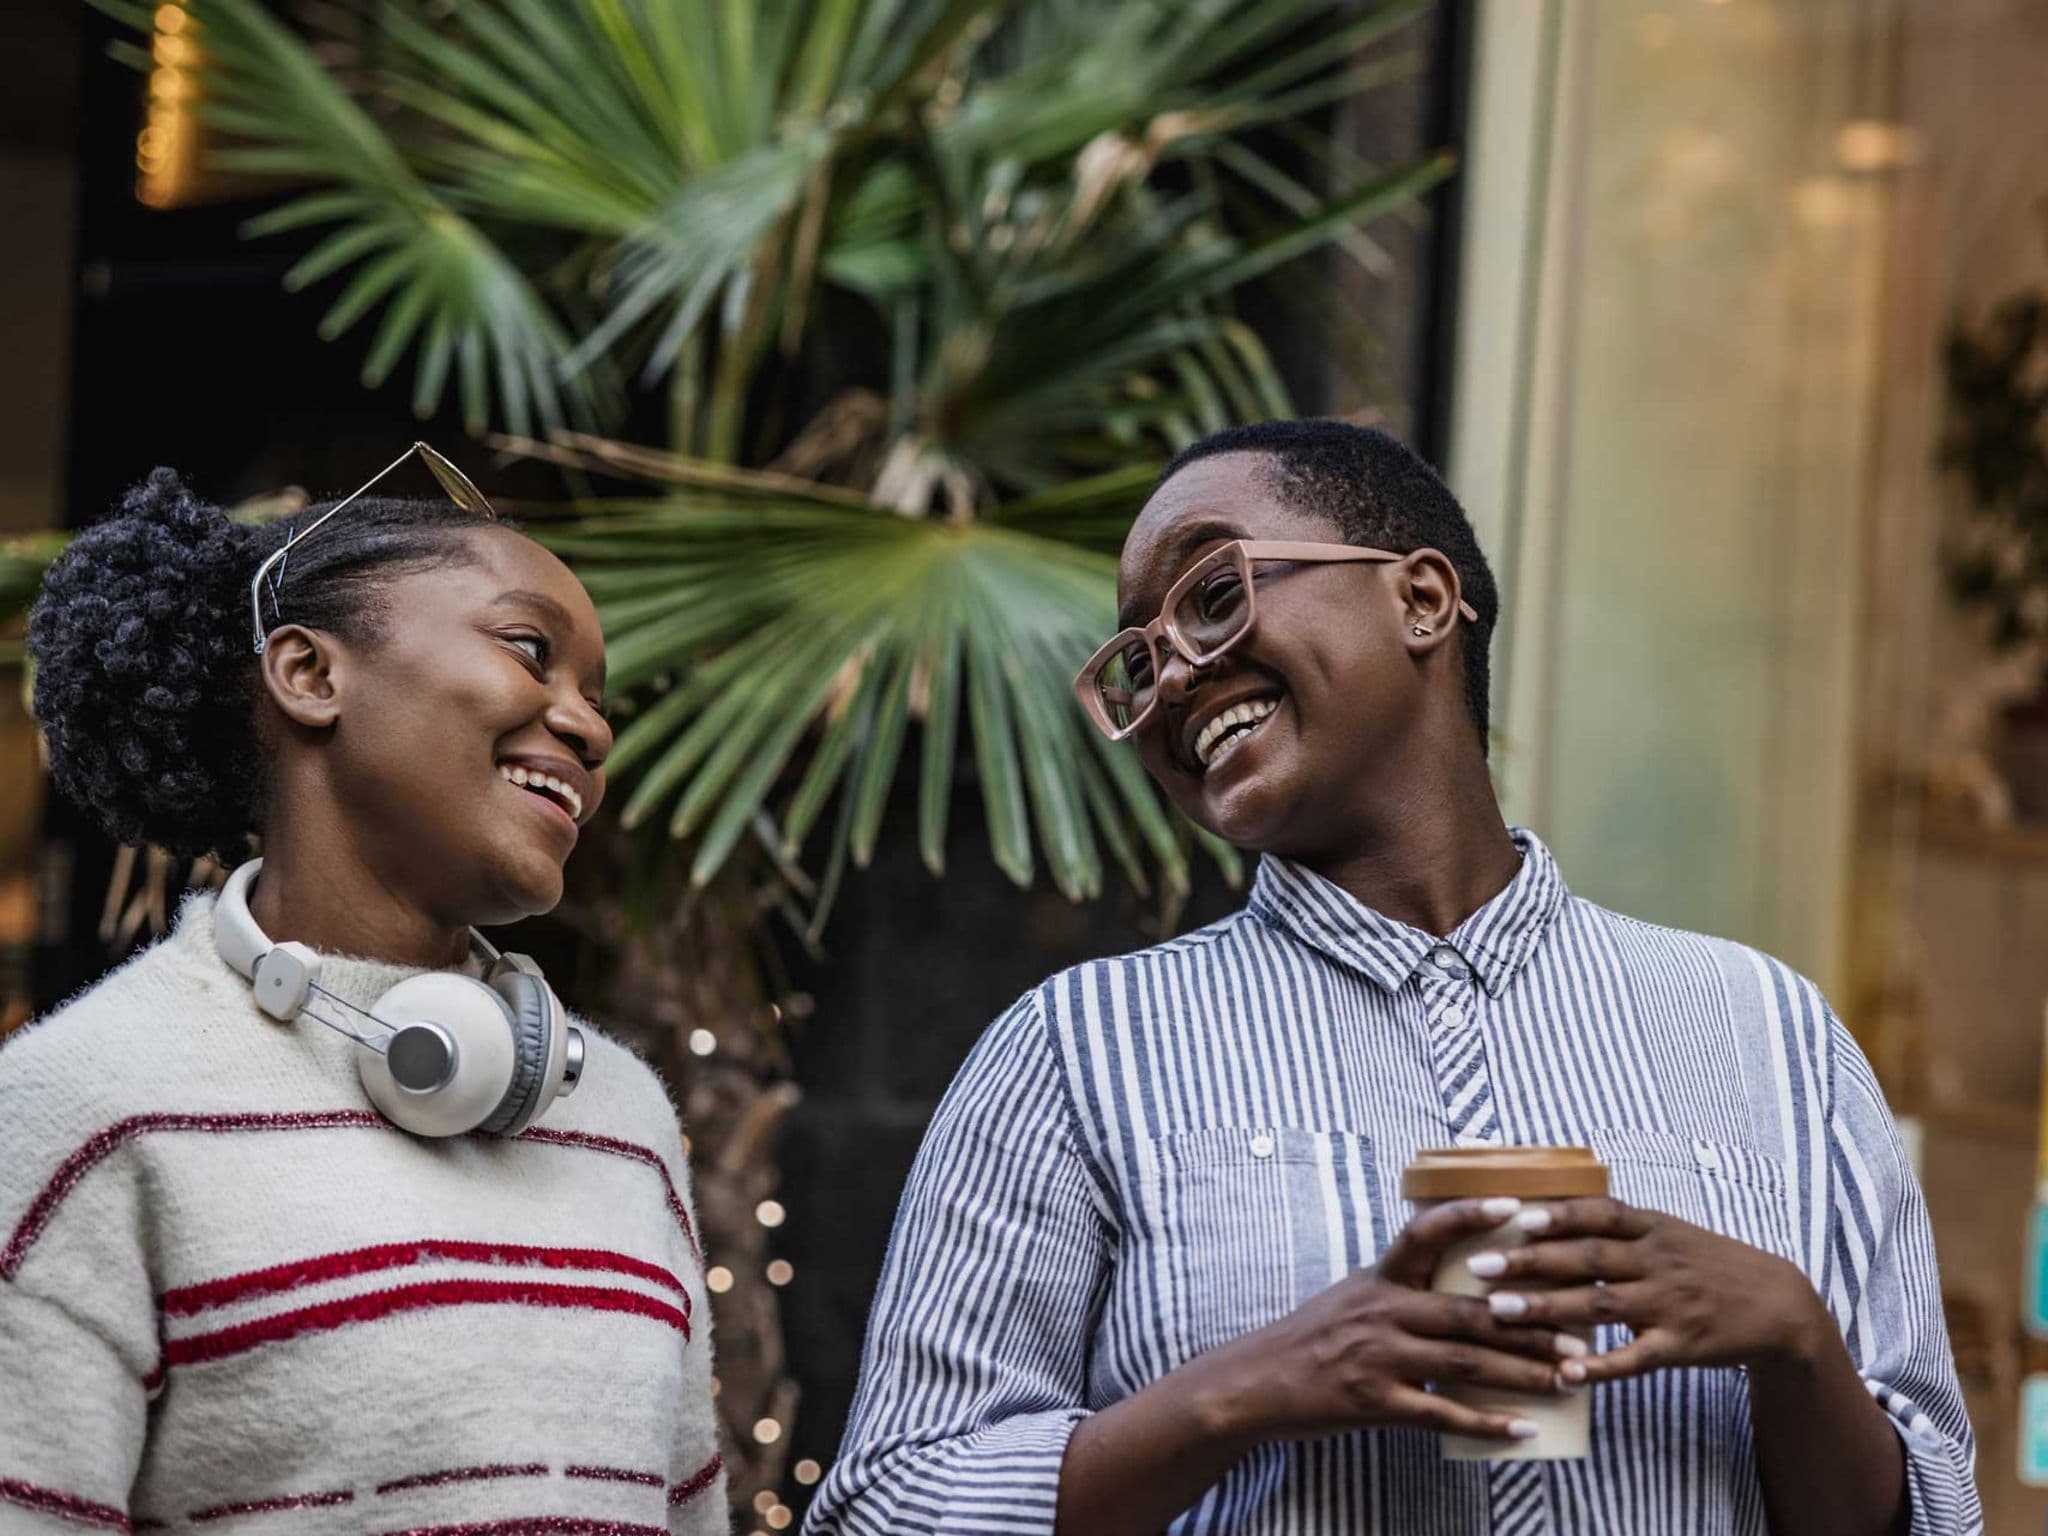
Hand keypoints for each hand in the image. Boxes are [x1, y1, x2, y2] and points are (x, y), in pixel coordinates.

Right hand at [1196, 1197, 1585, 1448]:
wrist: (1260, 1381)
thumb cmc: (1313, 1336)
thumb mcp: (1354, 1294)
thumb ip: (1405, 1285)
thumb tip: (1464, 1277)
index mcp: (1379, 1278)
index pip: (1426, 1233)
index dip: (1470, 1216)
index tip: (1516, 1206)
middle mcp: (1382, 1311)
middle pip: (1468, 1313)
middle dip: (1529, 1324)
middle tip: (1578, 1334)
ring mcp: (1380, 1357)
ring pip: (1465, 1364)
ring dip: (1522, 1372)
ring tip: (1567, 1377)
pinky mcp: (1377, 1402)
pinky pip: (1442, 1414)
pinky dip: (1485, 1423)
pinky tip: (1522, 1428)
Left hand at [1471, 1199, 1831, 1386]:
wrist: (1779, 1305)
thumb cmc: (1707, 1263)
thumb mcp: (1669, 1230)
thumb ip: (1617, 1223)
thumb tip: (1548, 1207)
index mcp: (1652, 1227)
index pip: (1599, 1212)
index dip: (1557, 1214)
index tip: (1513, 1216)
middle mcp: (1658, 1260)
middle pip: (1587, 1258)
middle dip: (1529, 1261)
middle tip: (1478, 1266)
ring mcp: (1669, 1304)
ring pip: (1599, 1305)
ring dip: (1545, 1308)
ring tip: (1498, 1312)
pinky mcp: (1680, 1345)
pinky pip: (1634, 1358)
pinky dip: (1598, 1366)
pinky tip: (1563, 1373)